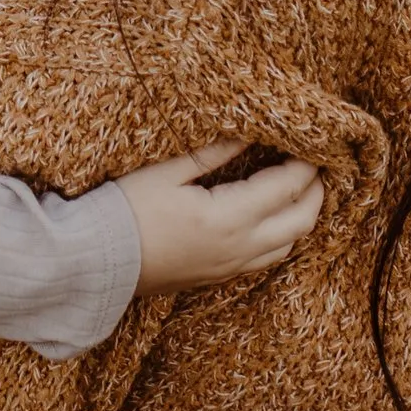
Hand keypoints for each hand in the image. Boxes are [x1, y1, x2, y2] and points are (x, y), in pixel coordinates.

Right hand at [121, 143, 324, 297]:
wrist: (93, 265)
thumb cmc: (123, 213)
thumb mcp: (166, 173)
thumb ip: (212, 154)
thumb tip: (248, 132)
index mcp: (227, 219)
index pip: (286, 187)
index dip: (304, 164)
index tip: (311, 142)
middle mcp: (237, 248)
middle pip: (301, 221)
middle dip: (316, 192)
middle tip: (317, 164)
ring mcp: (229, 267)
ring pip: (288, 245)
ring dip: (301, 216)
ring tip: (299, 189)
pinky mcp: (217, 277)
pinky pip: (266, 259)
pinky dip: (281, 236)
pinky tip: (271, 217)